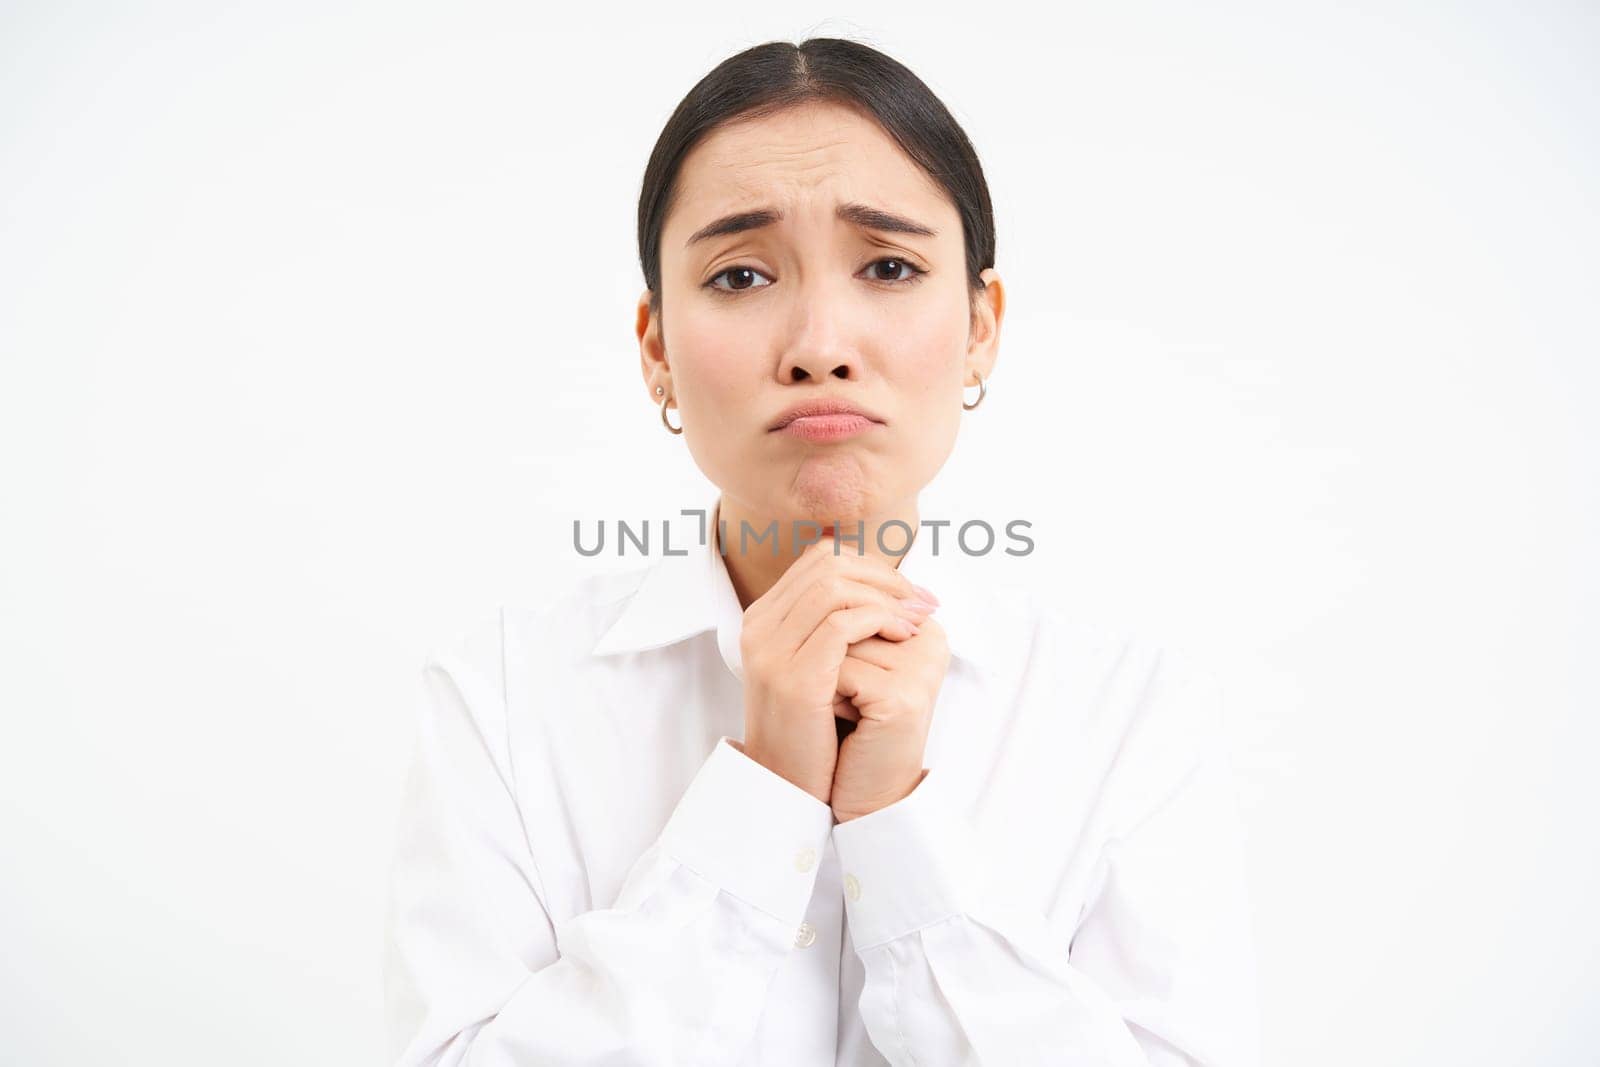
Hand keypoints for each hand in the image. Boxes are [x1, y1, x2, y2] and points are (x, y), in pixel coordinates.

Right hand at [738, 537, 935, 804]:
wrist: (786, 787)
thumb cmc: (811, 729)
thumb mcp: (816, 668)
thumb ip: (832, 627)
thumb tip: (882, 588)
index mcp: (763, 619)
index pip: (819, 560)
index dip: (871, 566)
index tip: (908, 590)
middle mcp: (759, 628)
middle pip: (827, 564)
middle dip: (884, 576)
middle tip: (922, 600)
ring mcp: (770, 651)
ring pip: (834, 586)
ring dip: (887, 597)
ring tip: (918, 618)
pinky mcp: (793, 677)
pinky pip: (839, 623)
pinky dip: (879, 620)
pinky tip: (904, 635)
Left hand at [829, 614, 950, 822]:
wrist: (868, 789)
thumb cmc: (857, 724)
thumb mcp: (857, 660)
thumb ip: (852, 613)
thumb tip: (823, 559)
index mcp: (924, 626)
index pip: (859, 594)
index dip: (833, 632)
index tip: (847, 671)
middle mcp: (931, 640)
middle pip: (848, 614)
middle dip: (828, 652)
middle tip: (843, 691)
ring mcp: (921, 668)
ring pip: (839, 640)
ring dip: (825, 674)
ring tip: (846, 705)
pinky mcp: (903, 697)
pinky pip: (839, 673)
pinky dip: (828, 698)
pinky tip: (846, 721)